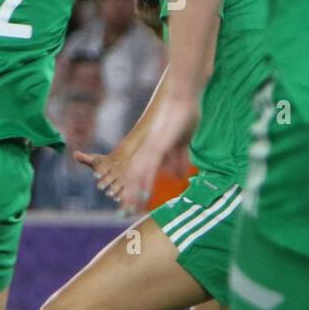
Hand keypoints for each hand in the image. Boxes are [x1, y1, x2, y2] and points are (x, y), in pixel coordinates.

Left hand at [75, 146, 130, 202]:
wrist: (124, 158)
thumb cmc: (105, 160)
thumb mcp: (96, 158)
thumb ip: (85, 158)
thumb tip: (75, 154)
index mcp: (107, 165)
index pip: (103, 168)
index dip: (99, 171)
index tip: (95, 175)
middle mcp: (114, 171)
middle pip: (110, 177)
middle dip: (105, 182)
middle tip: (99, 187)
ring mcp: (121, 178)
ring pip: (118, 184)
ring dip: (113, 189)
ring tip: (108, 194)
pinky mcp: (125, 184)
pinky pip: (124, 189)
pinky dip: (120, 194)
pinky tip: (116, 199)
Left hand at [115, 94, 200, 214]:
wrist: (183, 97)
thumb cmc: (184, 117)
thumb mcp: (182, 143)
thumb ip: (179, 159)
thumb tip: (178, 175)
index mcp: (152, 151)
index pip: (140, 175)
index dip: (135, 190)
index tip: (132, 205)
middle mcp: (147, 151)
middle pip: (134, 178)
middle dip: (130, 196)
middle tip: (124, 212)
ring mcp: (151, 148)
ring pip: (138, 175)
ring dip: (134, 192)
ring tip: (128, 208)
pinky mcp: (158, 145)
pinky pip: (150, 165)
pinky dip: (146, 179)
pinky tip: (142, 192)